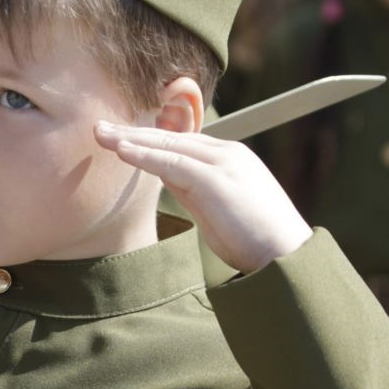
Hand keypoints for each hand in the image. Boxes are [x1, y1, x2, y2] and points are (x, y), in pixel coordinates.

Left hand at [94, 122, 311, 273]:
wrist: (288, 259)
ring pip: (168, 144)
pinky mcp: (217, 179)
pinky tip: (120, 151)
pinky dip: (144, 155)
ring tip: (100, 135)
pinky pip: (172, 161)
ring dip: (130, 139)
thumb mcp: (217, 210)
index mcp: (230, 158)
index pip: (181, 143)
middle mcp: (228, 154)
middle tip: (100, 129)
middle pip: (171, 138)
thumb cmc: (256, 242)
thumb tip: (163, 176)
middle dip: (133, 133)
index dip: (148, 140)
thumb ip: (192, 189)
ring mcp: (224, 163)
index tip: (119, 138)